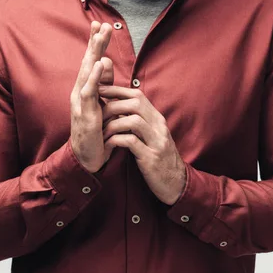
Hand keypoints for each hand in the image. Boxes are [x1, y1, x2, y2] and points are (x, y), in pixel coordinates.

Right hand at [69, 21, 115, 172]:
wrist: (88, 157)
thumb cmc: (96, 130)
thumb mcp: (102, 103)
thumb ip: (104, 84)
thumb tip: (108, 62)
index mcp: (87, 89)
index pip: (92, 62)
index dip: (96, 44)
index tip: (101, 25)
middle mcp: (81, 91)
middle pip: (88, 62)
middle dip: (95, 43)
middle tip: (100, 23)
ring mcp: (81, 102)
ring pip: (88, 72)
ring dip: (95, 53)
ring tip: (101, 35)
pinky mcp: (84, 113)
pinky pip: (90, 92)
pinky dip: (95, 77)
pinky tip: (101, 63)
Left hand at [98, 85, 186, 204]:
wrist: (176, 182)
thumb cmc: (158, 158)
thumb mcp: (151, 136)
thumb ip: (138, 122)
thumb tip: (118, 108)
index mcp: (157, 119)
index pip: (138, 95)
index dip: (117, 90)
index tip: (99, 90)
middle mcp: (159, 127)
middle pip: (135, 104)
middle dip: (112, 105)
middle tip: (96, 114)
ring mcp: (157, 141)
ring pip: (133, 120)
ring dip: (112, 124)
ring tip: (101, 133)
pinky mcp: (151, 157)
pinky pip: (131, 142)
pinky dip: (115, 141)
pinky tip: (107, 146)